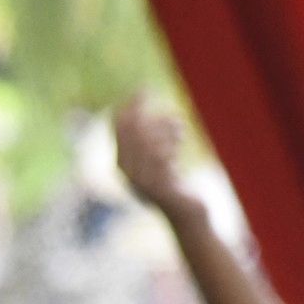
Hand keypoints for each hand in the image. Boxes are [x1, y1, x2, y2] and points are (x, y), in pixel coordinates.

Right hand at [110, 98, 194, 215]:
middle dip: (145, 112)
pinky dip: (169, 141)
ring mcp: (142, 180)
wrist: (186, 215)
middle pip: (131, 132)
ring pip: (147, 143)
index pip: (118, 127)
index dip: (129, 105)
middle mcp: (127, 172)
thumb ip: (156, 141)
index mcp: (121, 163)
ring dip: (163, 128)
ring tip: (179, 123)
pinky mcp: (160, 187)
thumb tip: (160, 115)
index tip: (142, 88)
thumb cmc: (174, 185)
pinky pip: (161, 157)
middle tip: (162, 101)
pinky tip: (180, 134)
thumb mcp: (160, 160)